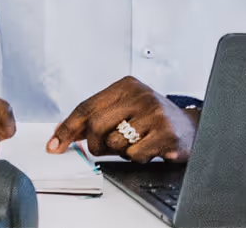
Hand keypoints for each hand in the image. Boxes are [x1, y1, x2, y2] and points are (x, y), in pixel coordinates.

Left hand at [49, 76, 196, 162]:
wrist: (191, 127)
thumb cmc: (153, 118)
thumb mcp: (125, 109)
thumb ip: (95, 118)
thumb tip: (62, 133)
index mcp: (125, 86)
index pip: (86, 107)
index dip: (67, 128)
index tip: (54, 145)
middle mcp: (140, 96)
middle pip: (95, 126)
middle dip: (95, 144)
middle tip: (106, 147)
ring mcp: (154, 114)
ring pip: (115, 143)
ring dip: (120, 152)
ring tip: (135, 143)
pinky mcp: (166, 134)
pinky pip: (134, 155)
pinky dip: (137, 158)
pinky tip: (148, 148)